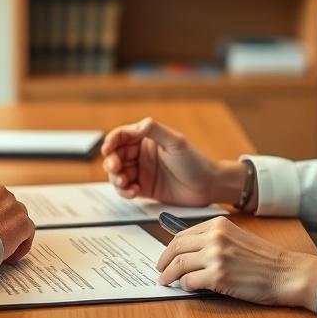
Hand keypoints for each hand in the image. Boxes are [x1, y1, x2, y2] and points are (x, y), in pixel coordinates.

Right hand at [101, 117, 227, 205]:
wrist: (208, 186)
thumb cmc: (196, 162)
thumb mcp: (176, 142)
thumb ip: (154, 130)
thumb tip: (135, 126)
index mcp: (147, 139)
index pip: (122, 136)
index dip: (111, 142)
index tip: (107, 150)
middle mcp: (141, 154)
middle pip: (116, 155)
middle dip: (112, 162)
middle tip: (116, 168)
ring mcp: (142, 171)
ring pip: (117, 173)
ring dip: (116, 178)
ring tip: (125, 183)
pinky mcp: (144, 188)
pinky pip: (126, 189)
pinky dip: (125, 191)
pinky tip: (133, 192)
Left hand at [156, 216, 316, 309]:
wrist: (287, 273)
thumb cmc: (265, 260)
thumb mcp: (238, 237)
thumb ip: (214, 239)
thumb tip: (187, 251)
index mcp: (219, 225)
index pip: (183, 234)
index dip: (170, 247)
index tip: (165, 256)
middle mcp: (215, 237)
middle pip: (176, 248)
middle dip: (163, 261)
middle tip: (160, 270)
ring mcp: (216, 256)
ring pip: (179, 265)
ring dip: (168, 275)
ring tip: (165, 281)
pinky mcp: (218, 277)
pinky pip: (189, 281)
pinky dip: (184, 286)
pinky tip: (186, 288)